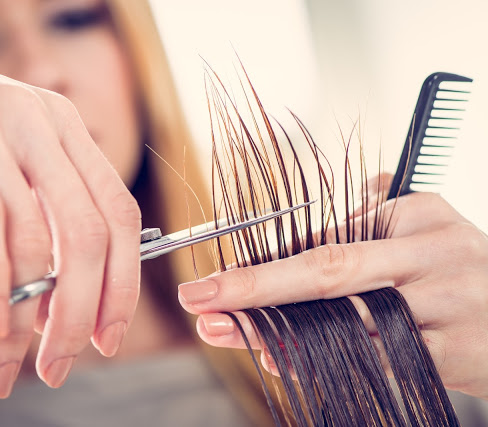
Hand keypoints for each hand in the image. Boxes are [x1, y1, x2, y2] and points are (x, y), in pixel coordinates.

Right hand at [0, 28, 140, 396]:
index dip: (122, 281)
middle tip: (60, 365)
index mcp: (65, 131)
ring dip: (26, 314)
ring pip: (32, 237)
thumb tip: (50, 309)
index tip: (108, 336)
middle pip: (88, 232)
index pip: (119, 214)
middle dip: (82, 310)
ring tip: (8, 362)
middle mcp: (40, 123)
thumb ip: (27, 230)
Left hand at [178, 184, 487, 399]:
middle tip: (200, 298)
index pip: (324, 238)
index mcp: (414, 215)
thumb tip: (288, 238)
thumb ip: (361, 220)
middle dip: (255, 286)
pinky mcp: (450, 354)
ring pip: (342, 321)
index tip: (216, 279)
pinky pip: (374, 359)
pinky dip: (321, 361)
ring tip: (225, 332)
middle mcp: (428, 255)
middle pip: (326, 270)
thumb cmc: (457, 266)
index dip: (265, 263)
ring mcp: (442, 306)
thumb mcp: (420, 226)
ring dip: (276, 330)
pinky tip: (279, 359)